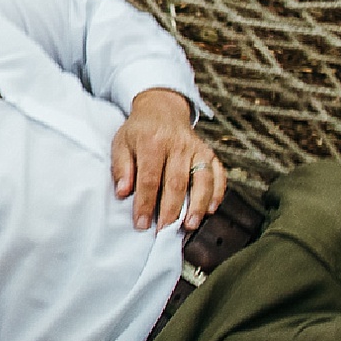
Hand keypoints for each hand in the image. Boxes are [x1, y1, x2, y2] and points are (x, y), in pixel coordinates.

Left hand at [111, 88, 225, 231]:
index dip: (145, 203)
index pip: (149, 178)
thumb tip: (123, 192)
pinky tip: (211, 210)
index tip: (141, 223)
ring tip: (189, 225)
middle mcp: (178, 145)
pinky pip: (219, 173)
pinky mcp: (209, 153)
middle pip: (176, 181)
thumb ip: (121, 168)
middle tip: (163, 231)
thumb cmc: (139, 131)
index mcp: (152, 142)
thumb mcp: (121, 143)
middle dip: (170, 210)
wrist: (162, 108)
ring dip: (197, 205)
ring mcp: (197, 148)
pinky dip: (217, 192)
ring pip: (202, 179)